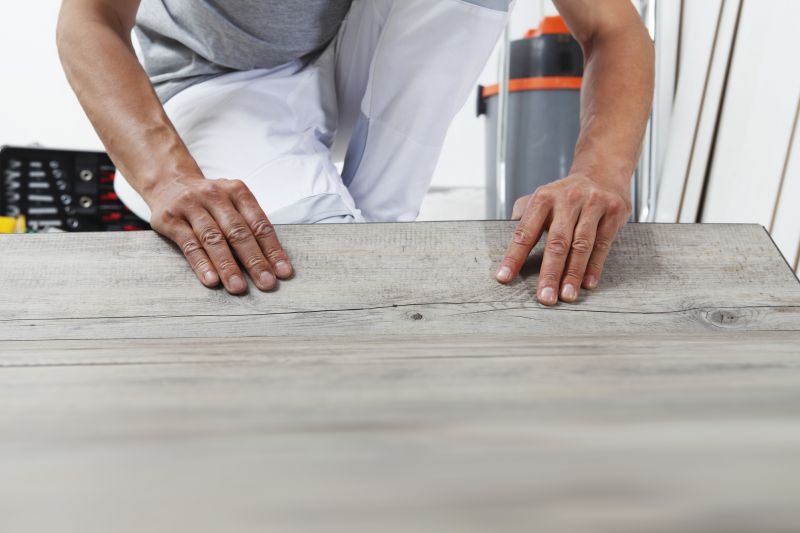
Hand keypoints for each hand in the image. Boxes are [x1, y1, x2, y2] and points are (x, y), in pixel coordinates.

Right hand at [147, 175, 292, 293]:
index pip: (259, 224)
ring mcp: (192, 206)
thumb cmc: (210, 201)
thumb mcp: (231, 202)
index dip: (272, 249)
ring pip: (213, 239)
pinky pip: (189, 244)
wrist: (168, 182)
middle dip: (254, 260)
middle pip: (238, 232)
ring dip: (228, 266)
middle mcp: (215, 196)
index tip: (283, 272)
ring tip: (238, 287)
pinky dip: (201, 263)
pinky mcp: (171, 219)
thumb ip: (248, 224)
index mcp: (237, 191)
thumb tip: (271, 262)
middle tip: (266, 283)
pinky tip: (211, 280)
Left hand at [495, 173, 630, 304]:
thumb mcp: (541, 198)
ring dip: (573, 273)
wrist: (602, 172)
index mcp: (543, 198)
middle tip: (544, 297)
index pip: (525, 231)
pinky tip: (587, 283)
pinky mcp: (613, 211)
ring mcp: (593, 204)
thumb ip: (523, 219)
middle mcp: (568, 199)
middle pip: (557, 242)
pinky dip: (594, 266)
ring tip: (566, 295)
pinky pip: (603, 244)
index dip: (513, 256)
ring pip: (582, 245)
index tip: (504, 277)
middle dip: (549, 272)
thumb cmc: (565, 195)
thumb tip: (508, 249)